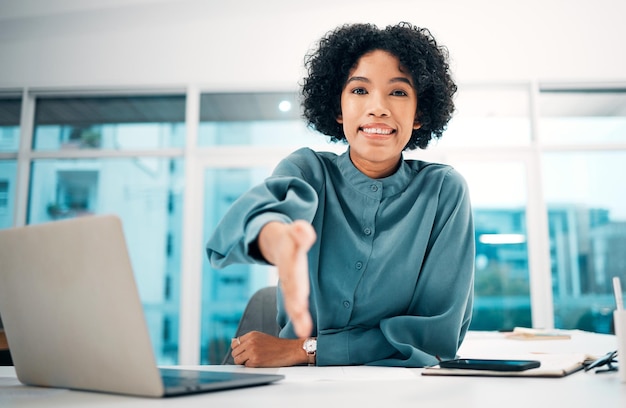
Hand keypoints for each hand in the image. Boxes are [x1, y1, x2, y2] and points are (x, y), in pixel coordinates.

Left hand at [230, 331, 306, 366]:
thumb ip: (248, 340)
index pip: (235, 343)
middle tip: (250, 358)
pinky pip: (245, 366)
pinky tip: (260, 363)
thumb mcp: (261, 337)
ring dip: (244, 362)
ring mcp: (252, 351)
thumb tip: (233, 343)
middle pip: (234, 352)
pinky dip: (251, 366)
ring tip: (255, 360)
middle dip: (240, 356)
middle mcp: (250, 341)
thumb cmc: (277, 345)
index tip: (244, 352)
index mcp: (252, 334)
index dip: (238, 349)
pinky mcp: (255, 361)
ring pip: (237, 360)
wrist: (290, 350)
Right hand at [258, 220, 315, 337]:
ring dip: (298, 316)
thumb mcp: (293, 233)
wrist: (275, 244)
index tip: (300, 303)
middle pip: (292, 292)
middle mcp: (288, 277)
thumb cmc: (288, 240)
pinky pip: (296, 306)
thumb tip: (302, 227)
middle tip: (301, 319)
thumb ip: (300, 233)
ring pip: (292, 302)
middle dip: (296, 305)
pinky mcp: (293, 290)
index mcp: (289, 262)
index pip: (293, 275)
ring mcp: (290, 285)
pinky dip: (299, 319)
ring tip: (304, 331)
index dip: (296, 288)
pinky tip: (305, 331)